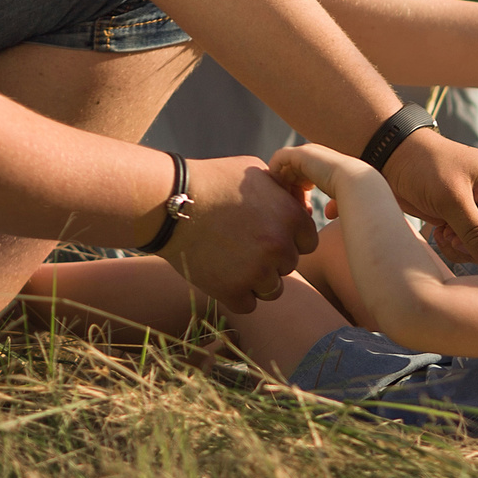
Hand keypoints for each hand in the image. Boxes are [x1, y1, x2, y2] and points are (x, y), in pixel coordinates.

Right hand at [160, 154, 320, 311]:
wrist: (169, 202)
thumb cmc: (211, 180)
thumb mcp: (255, 173)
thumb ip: (283, 193)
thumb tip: (303, 208)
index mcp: (291, 216)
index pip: (308, 242)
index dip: (288, 238)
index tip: (266, 233)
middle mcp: (280, 246)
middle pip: (288, 265)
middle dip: (270, 258)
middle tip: (241, 243)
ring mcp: (257, 271)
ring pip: (272, 289)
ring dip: (256, 280)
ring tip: (230, 260)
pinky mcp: (232, 291)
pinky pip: (248, 304)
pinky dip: (235, 294)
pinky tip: (220, 274)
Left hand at [380, 128, 477, 269]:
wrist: (393, 158)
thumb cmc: (425, 166)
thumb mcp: (452, 198)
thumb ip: (476, 232)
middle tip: (455, 240)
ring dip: (464, 247)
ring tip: (444, 232)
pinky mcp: (463, 221)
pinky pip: (468, 246)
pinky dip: (454, 245)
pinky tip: (439, 232)